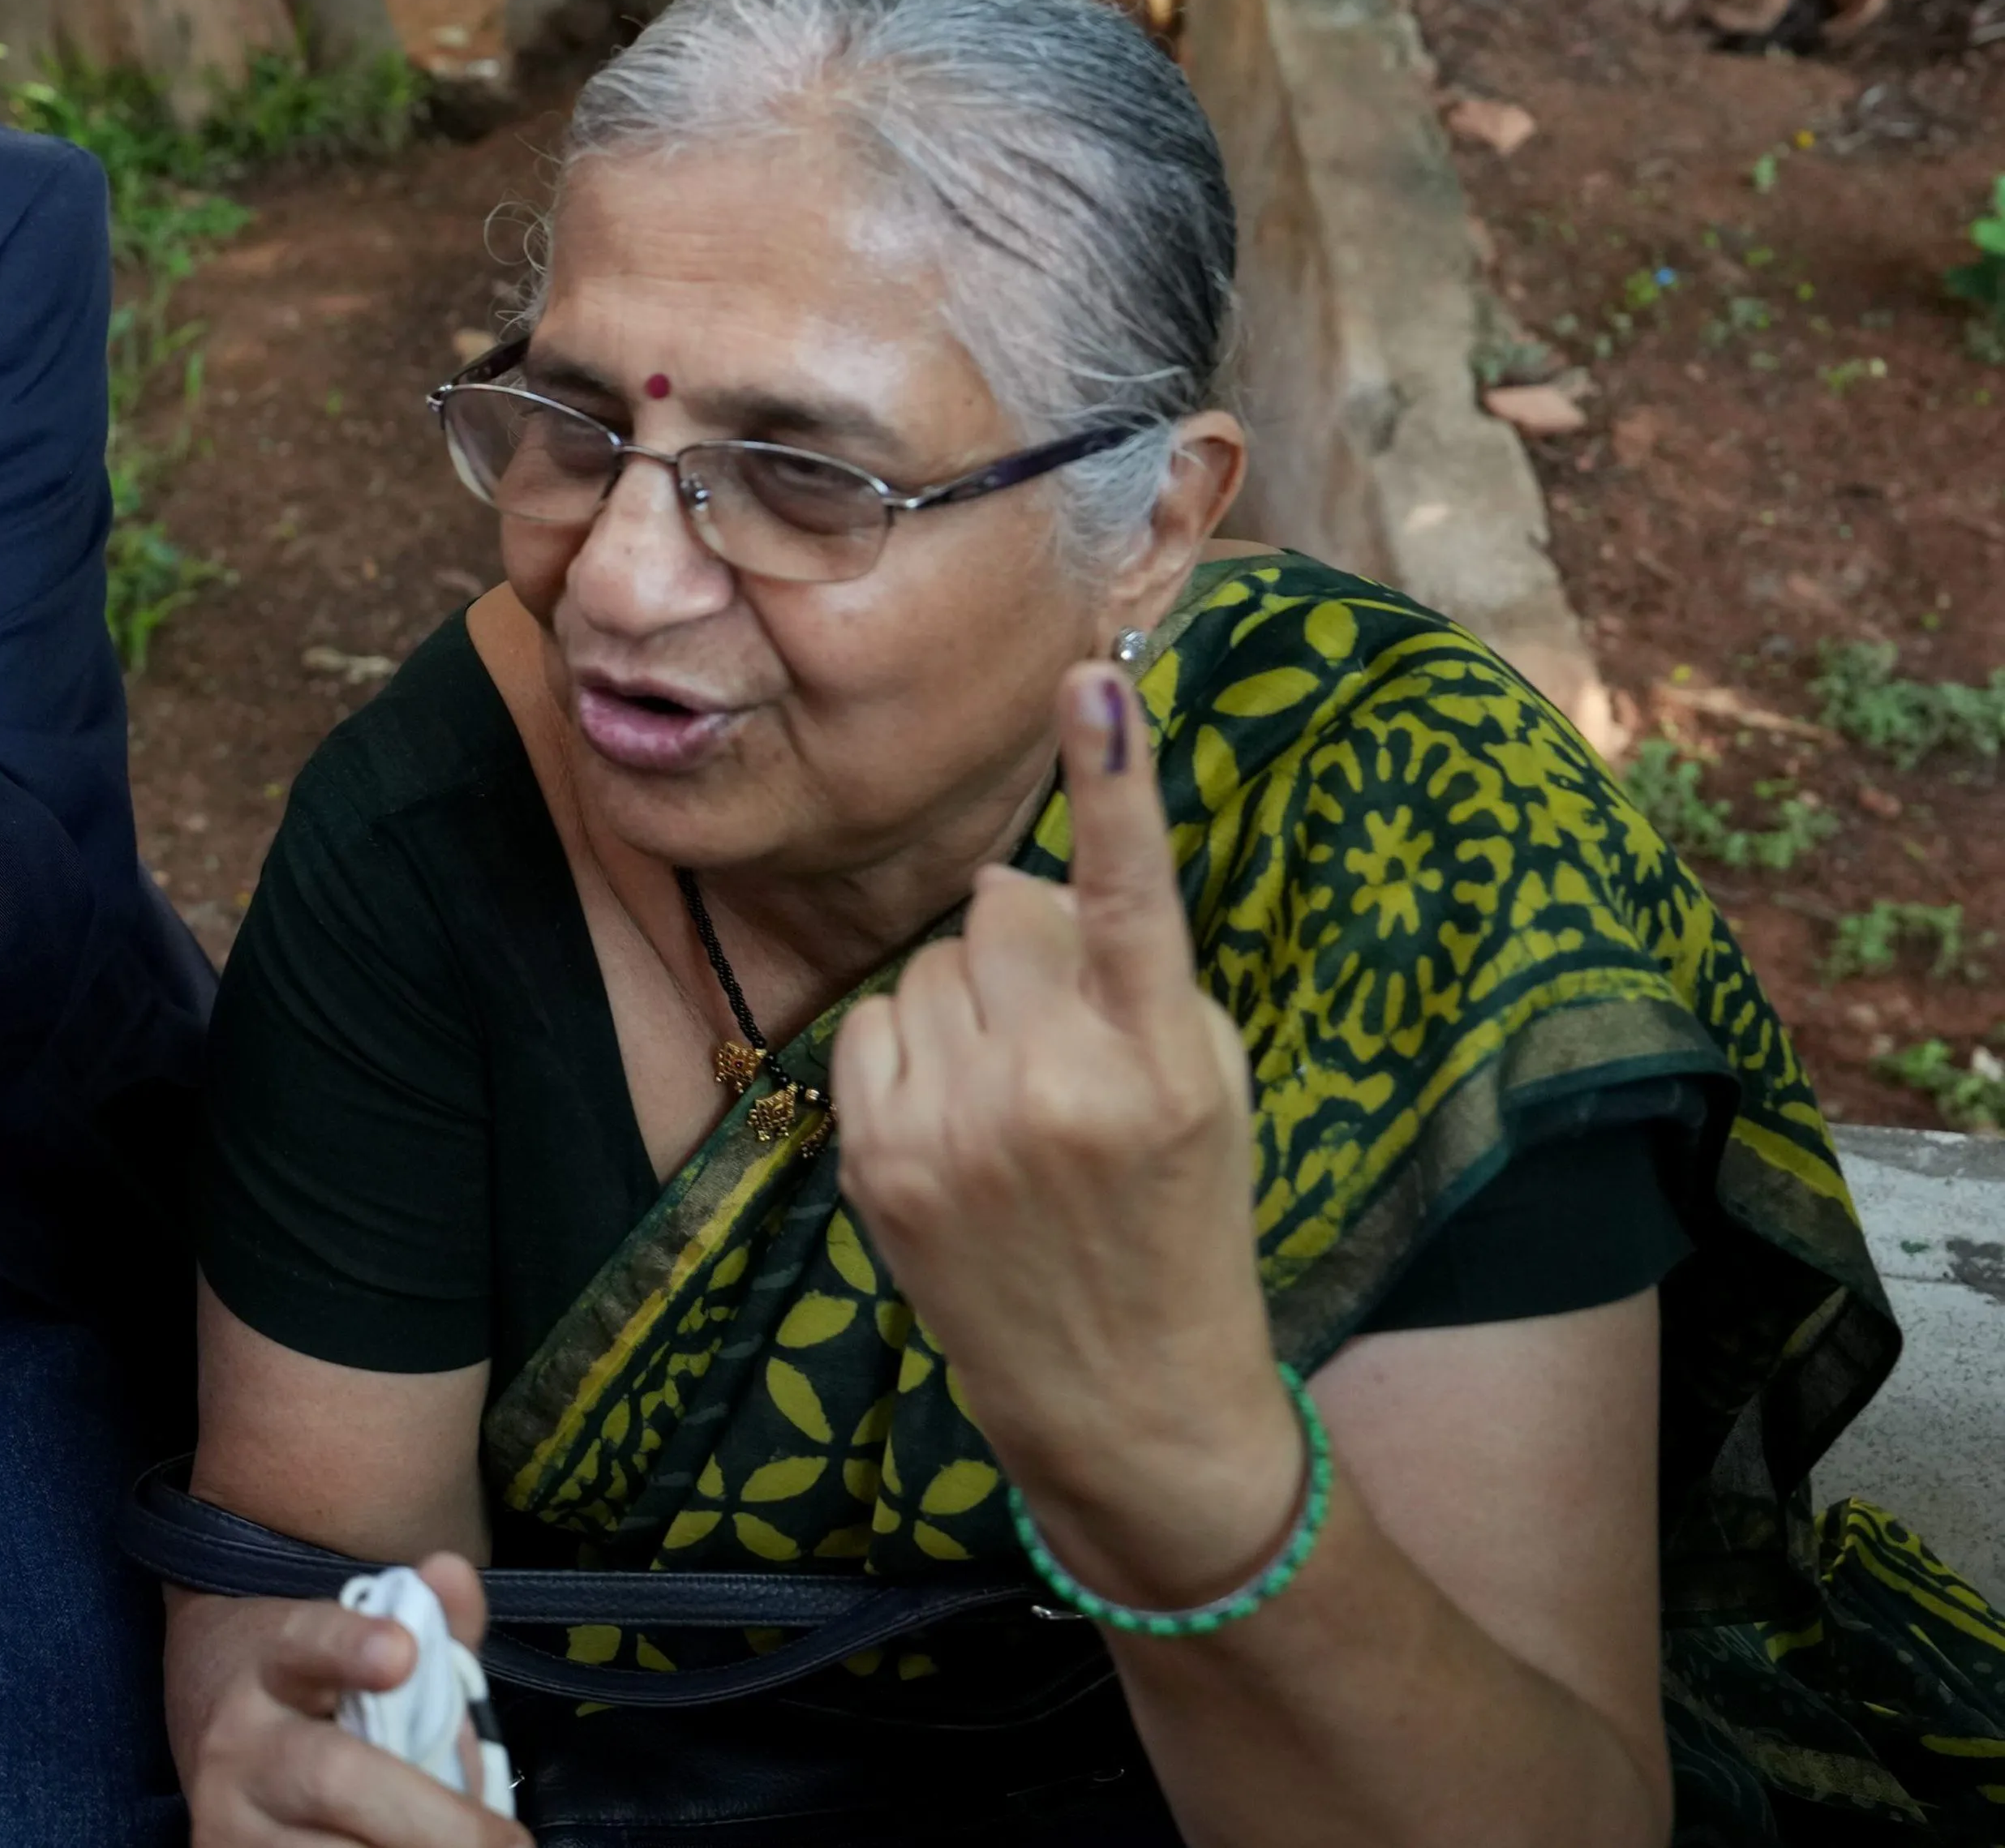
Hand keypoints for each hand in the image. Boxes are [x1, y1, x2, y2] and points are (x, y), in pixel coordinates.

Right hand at [181, 1557, 524, 1847]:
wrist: (201, 1711)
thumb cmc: (310, 1682)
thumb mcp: (357, 1635)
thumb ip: (426, 1617)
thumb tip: (453, 1574)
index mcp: (272, 1657)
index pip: (307, 1643)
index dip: (349, 1647)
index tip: (400, 1653)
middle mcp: (237, 1737)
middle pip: (333, 1776)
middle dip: (431, 1819)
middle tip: (506, 1842)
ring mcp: (223, 1814)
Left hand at [834, 663, 1300, 1610]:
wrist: (1126, 1392)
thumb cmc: (1180, 1212)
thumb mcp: (1204, 1084)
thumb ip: (1124, 970)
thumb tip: (1011, 879)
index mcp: (1160, 1062)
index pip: (1135, 897)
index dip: (1117, 783)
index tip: (1093, 684)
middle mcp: (1057, 1088)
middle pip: (1005, 908)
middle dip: (1029, 944)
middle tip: (1067, 1037)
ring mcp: (959, 1129)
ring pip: (933, 963)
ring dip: (968, 1003)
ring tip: (1017, 1098)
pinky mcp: (882, 1162)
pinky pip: (873, 1024)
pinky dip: (909, 1053)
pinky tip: (956, 1123)